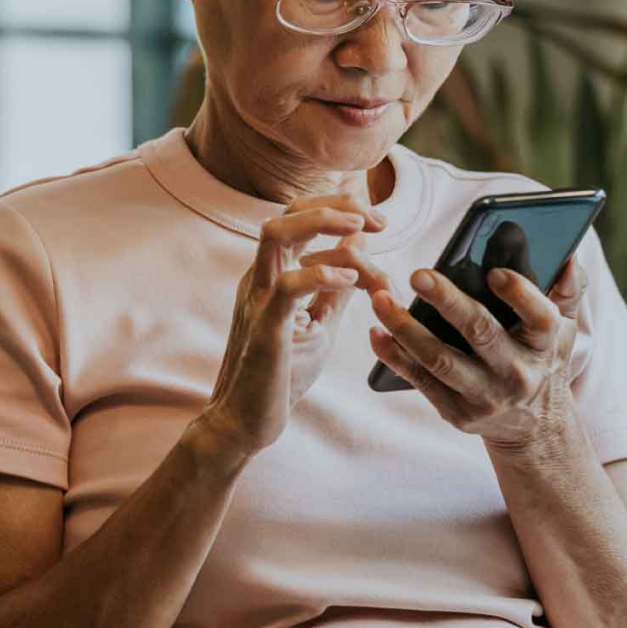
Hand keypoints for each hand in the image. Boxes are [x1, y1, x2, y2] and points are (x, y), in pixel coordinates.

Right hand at [202, 190, 389, 457]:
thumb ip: (337, 286)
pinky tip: (351, 282)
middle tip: (377, 220)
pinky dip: (321, 274)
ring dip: (322, 223)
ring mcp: (258, 300)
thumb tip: (359, 247)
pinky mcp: (264, 328)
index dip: (340, 210)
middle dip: (335, 206)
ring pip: (276, 234)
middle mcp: (260, 279)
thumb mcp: (320, 322)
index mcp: (273, 274)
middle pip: (287, 213)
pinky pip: (288, 286)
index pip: (300, 218)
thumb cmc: (282, 374)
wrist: (247, 421)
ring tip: (360, 231)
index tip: (379, 223)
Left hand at [369, 255, 588, 449]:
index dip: (519, 295)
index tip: (494, 273)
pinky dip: (395, 357)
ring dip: (407, 329)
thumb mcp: (564, 328)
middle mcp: (516, 373)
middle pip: (480, 333)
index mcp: (545, 345)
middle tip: (418, 274)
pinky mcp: (458, 413)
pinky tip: (377, 333)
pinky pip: (421, 381)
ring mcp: (485, 396)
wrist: (533, 426)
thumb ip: (569, 290)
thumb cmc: (542, 359)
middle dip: (448, 302)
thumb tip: (570, 255)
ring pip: (441, 360)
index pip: (539, 317)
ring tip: (381, 300)